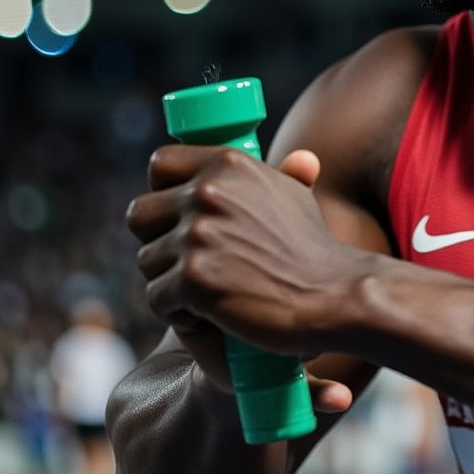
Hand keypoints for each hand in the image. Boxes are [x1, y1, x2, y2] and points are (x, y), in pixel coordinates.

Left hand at [127, 144, 368, 359]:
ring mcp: (199, 234)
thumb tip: (301, 160)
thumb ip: (281, 176)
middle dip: (158, 240)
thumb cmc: (314, 250)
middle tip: (191, 262)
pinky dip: (178, 313)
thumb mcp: (296, 198)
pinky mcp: (194, 278)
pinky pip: (156, 297)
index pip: (160, 164)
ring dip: (171, 281)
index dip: (162, 191)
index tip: (177, 215)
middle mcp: (208, 191)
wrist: (333, 294)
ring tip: (211, 291)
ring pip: (147, 260)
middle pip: (140, 214)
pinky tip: (212, 313)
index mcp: (229, 164)